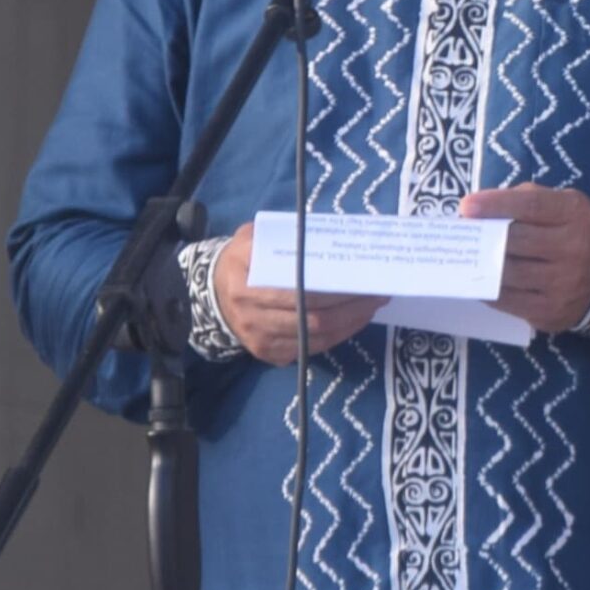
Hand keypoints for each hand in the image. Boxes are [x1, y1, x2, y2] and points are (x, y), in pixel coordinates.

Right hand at [212, 220, 387, 365]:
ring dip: (349, 325)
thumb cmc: (243, 259)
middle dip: (352, 308)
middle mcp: (249, 313)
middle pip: (312, 318)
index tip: (364, 279)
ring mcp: (257, 338)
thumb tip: (330, 236)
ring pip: (314, 339)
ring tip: (370, 307)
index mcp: (246, 280)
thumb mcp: (253, 237)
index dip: (336, 290)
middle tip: (378, 295)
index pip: (300, 291)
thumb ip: (285, 236)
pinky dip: (335, 337)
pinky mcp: (266, 353)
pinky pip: (309, 351)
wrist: (212, 292)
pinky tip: (351, 321)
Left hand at [460, 185, 589, 335]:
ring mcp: (564, 284)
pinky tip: (478, 280)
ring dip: (481, 265)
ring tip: (464, 258)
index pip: (530, 206)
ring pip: (508, 274)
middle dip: (483, 237)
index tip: (466, 206)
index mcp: (573, 214)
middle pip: (515, 241)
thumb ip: (523, 200)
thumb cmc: (571, 230)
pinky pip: (509, 301)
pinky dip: (488, 290)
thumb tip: (477, 211)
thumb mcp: (560, 204)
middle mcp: (573, 248)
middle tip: (461, 234)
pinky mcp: (552, 312)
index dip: (496, 205)